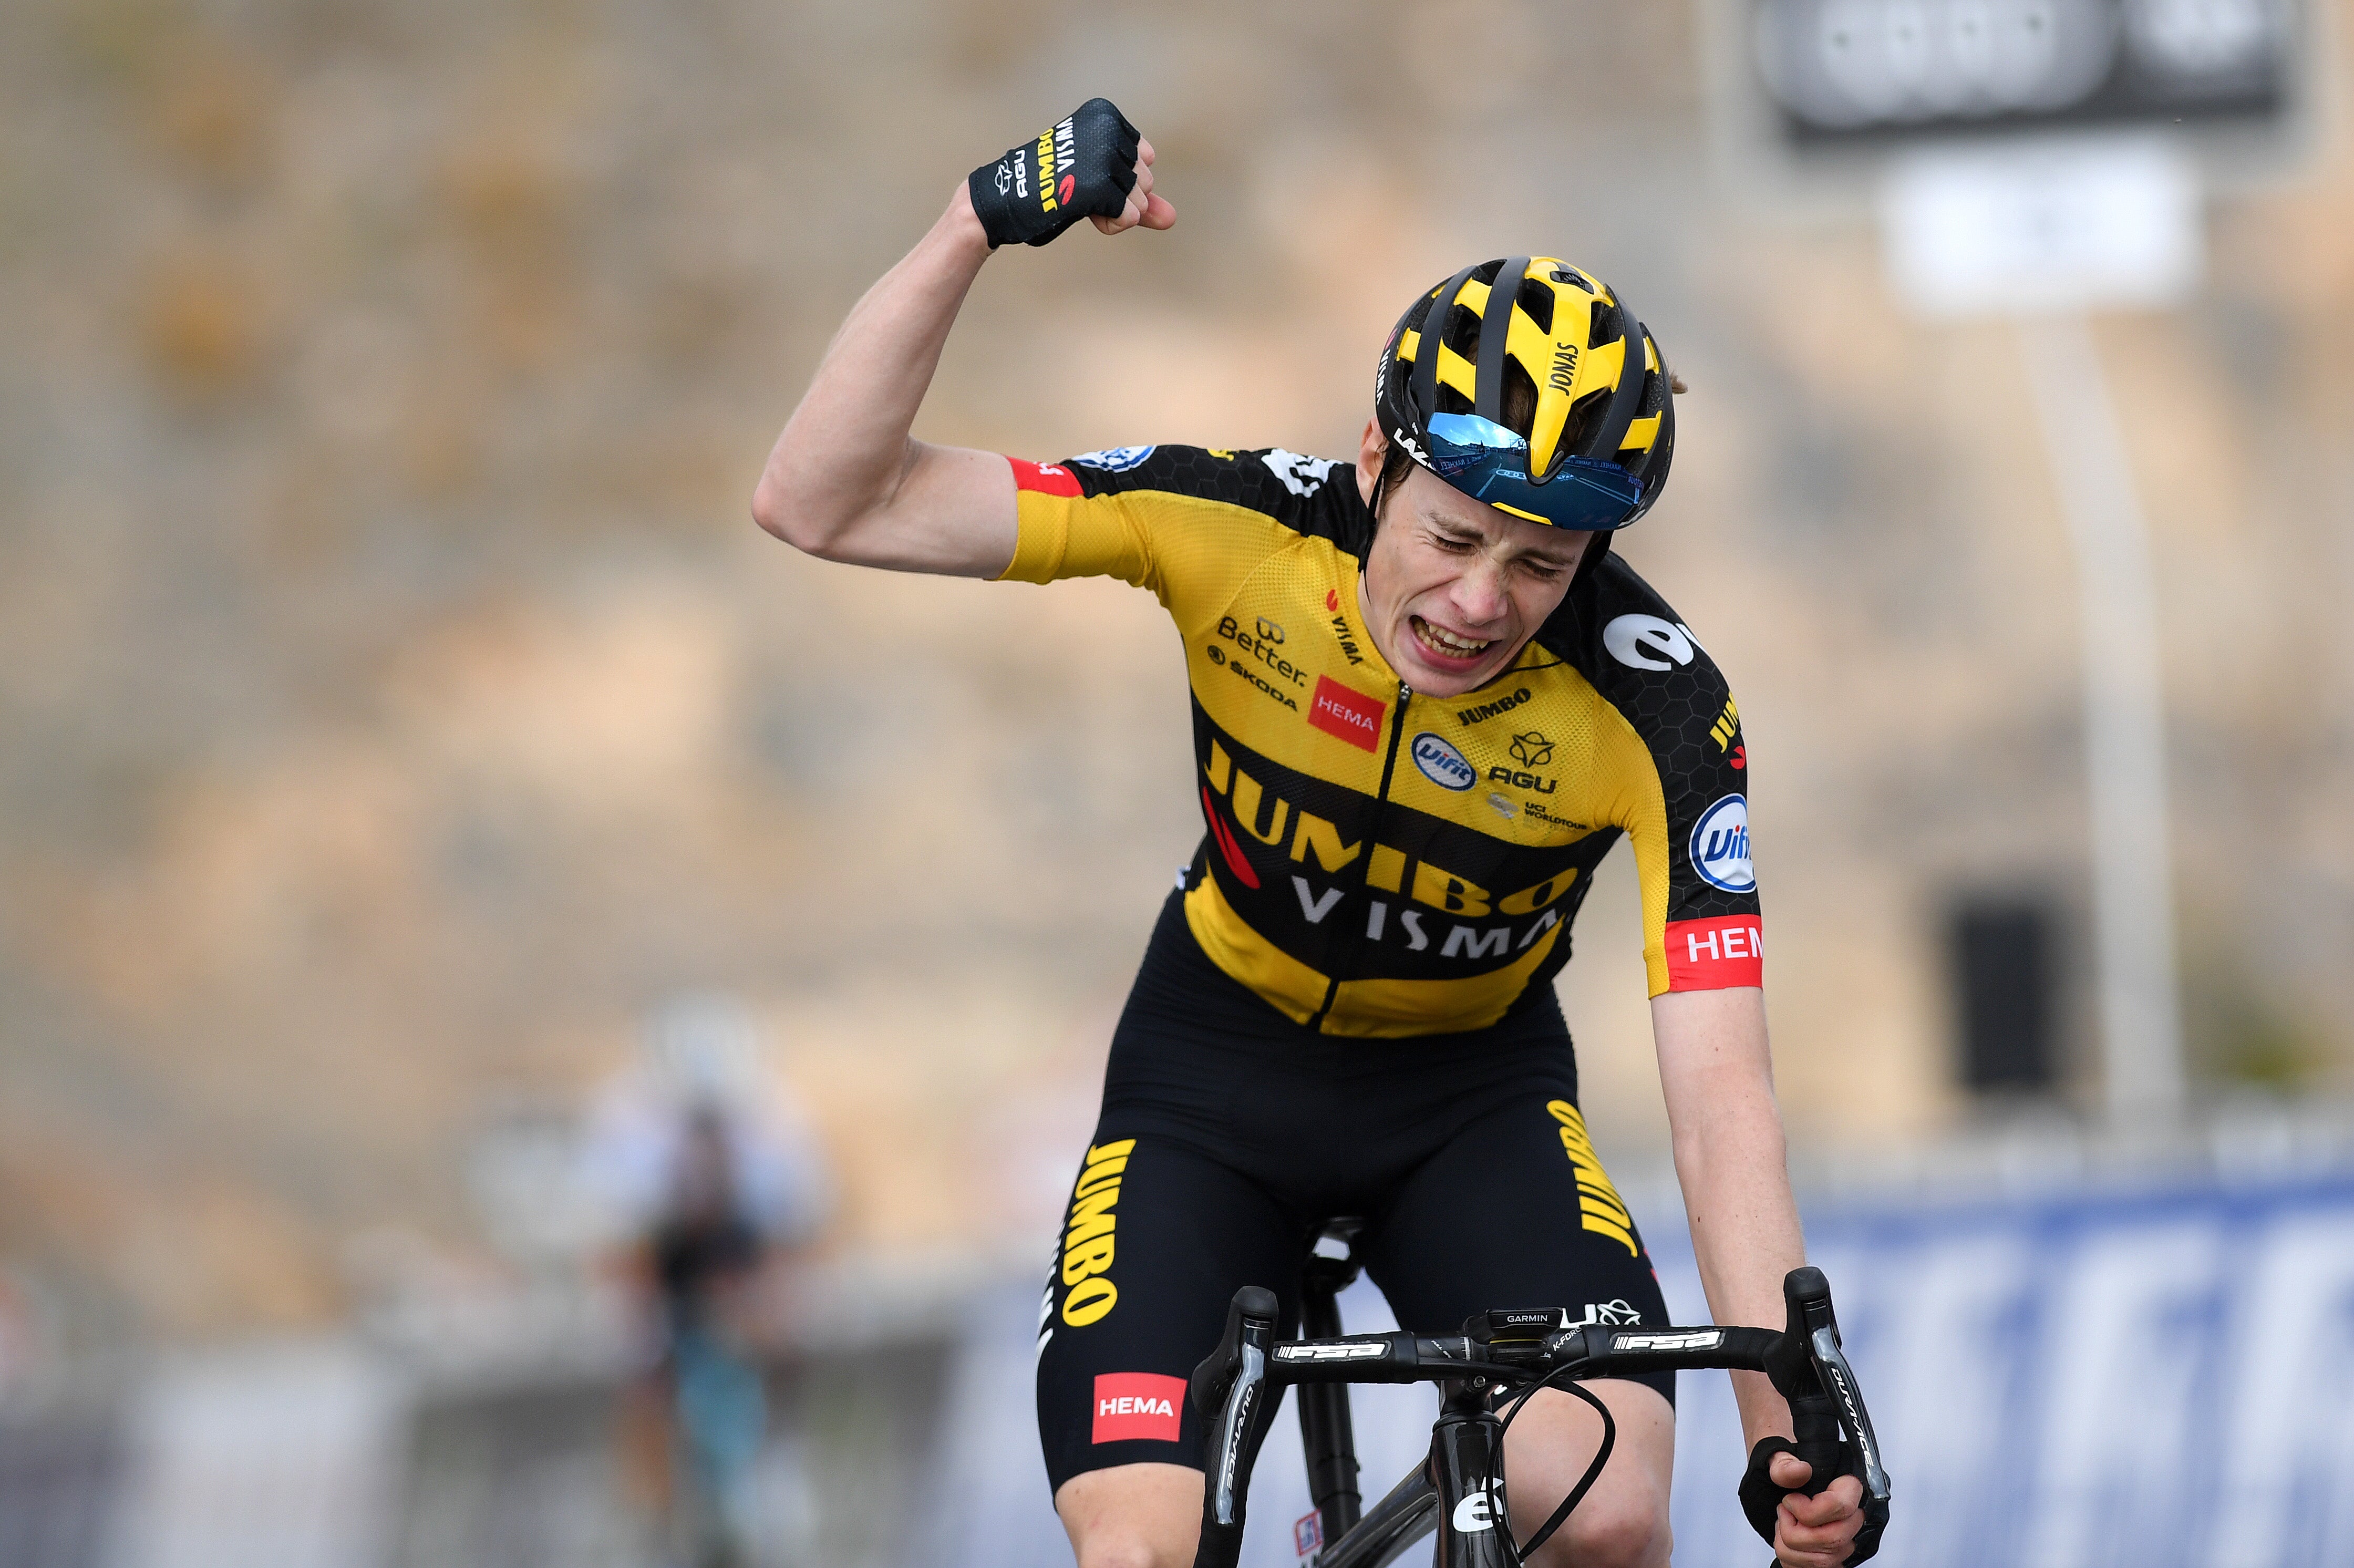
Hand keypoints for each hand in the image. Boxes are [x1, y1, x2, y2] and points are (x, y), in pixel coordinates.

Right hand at [966, 98, 1171, 248]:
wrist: (1005, 198)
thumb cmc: (1049, 187)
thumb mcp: (1099, 186)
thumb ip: (1138, 198)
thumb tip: (1172, 219)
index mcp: (1106, 115)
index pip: (1145, 159)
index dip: (1122, 179)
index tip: (1087, 173)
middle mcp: (1107, 129)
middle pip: (1145, 180)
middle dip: (1119, 196)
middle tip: (1079, 188)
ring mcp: (1103, 155)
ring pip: (1140, 200)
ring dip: (1114, 211)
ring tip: (1079, 199)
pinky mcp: (1097, 184)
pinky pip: (1129, 216)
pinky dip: (1111, 224)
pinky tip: (1086, 213)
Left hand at [1766, 1451, 1864, 1567]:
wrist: (1781, 1475)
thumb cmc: (1784, 1466)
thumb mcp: (1777, 1455)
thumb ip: (1784, 1463)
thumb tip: (1800, 1471)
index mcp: (1847, 1485)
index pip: (1841, 1506)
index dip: (1809, 1510)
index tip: (1789, 1500)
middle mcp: (1853, 1515)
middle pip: (1833, 1540)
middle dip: (1796, 1531)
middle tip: (1784, 1513)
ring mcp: (1845, 1538)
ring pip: (1823, 1560)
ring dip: (1790, 1545)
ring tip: (1784, 1524)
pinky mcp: (1832, 1555)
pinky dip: (1791, 1559)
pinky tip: (1787, 1538)